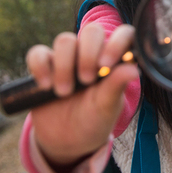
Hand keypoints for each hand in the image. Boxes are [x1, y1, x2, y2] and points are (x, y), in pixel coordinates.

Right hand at [25, 23, 138, 166]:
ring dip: (64, 66)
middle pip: (92, 31)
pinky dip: (40, 66)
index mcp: (114, 59)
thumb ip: (117, 85)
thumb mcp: (107, 106)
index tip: (106, 66)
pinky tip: (46, 85)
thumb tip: (134, 69)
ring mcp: (67, 57)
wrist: (67, 141)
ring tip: (65, 92)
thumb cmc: (94, 120)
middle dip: (88, 54)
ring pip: (64, 40)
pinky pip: (37, 53)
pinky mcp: (45, 65)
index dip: (116, 42)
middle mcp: (92, 53)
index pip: (123, 34)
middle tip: (86, 80)